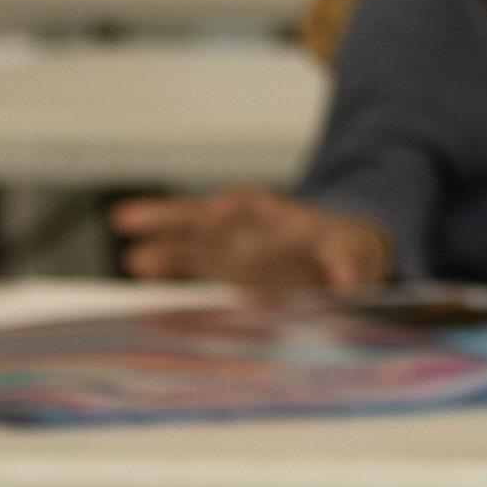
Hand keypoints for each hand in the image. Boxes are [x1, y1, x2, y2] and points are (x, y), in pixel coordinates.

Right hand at [110, 189, 389, 294]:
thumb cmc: (352, 250)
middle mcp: (253, 227)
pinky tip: (139, 269)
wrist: (349, 259)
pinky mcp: (227, 265)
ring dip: (159, 242)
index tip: (217, 208)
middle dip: (170, 215)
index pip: (258, 204)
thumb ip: (350, 265)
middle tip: (129, 216)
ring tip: (127, 248)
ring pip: (189, 237)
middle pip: (205, 215)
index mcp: (288, 218)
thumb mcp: (358, 255)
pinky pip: (191, 262)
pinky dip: (167, 265)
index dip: (236, 204)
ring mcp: (235, 245)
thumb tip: (348, 283)